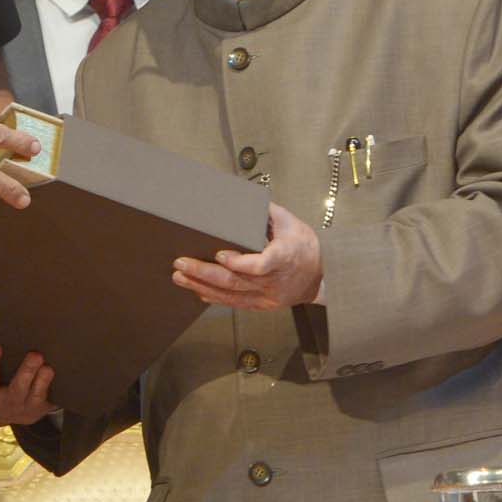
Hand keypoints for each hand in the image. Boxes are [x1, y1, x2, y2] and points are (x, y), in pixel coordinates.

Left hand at [172, 202, 321, 309]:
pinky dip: (214, 297)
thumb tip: (241, 197)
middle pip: (236, 281)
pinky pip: (235, 303)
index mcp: (284, 257)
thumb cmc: (304, 246)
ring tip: (179, 277)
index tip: (218, 254)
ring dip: (202, 285)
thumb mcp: (290, 222)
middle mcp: (274, 281)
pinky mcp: (262, 304)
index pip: (260, 265)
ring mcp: (268, 296)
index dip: (239, 262)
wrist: (322, 276)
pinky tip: (197, 290)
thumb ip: (266, 211)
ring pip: (231, 295)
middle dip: (204, 272)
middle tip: (181, 263)